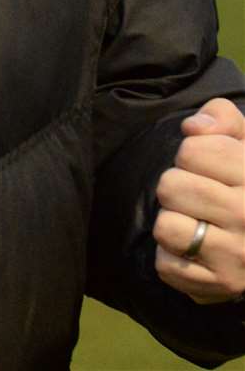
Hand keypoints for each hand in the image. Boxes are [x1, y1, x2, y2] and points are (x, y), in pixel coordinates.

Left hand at [153, 97, 244, 303]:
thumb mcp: (244, 143)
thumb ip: (220, 118)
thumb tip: (194, 127)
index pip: (192, 150)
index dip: (192, 155)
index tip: (210, 168)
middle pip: (171, 186)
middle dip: (177, 188)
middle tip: (199, 198)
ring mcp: (238, 256)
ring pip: (166, 227)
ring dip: (172, 223)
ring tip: (196, 223)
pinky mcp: (223, 285)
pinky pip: (167, 265)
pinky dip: (172, 258)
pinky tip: (194, 252)